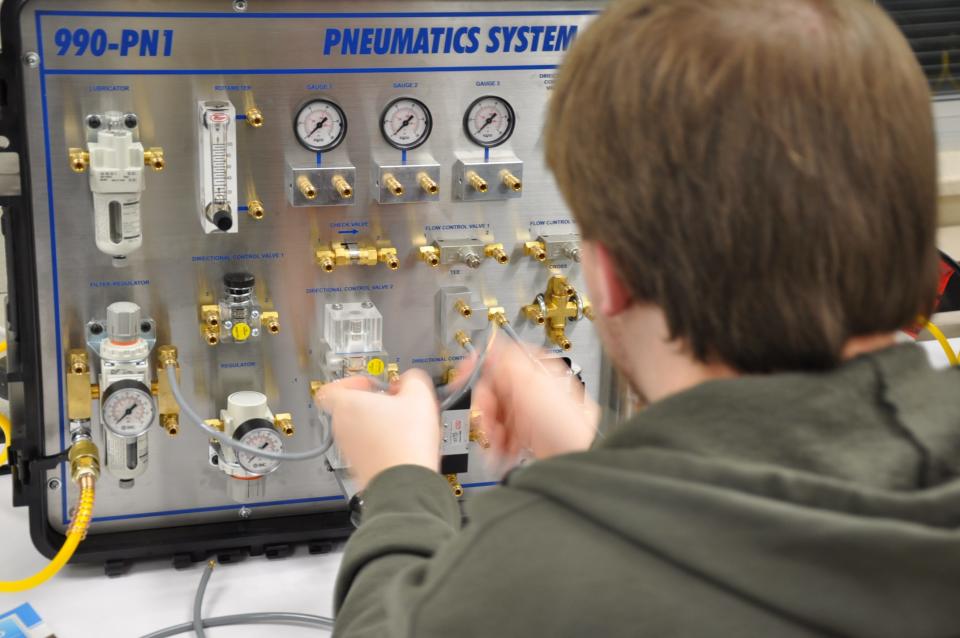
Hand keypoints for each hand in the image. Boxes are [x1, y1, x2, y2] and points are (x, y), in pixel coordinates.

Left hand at [315, 370, 439, 489]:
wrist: (405, 484)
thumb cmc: (405, 443)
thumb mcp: (419, 396)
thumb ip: (412, 379)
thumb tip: (411, 380)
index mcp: (347, 405)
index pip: (330, 388)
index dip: (351, 382)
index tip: (370, 385)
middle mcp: (341, 427)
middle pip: (350, 408)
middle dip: (373, 403)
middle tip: (395, 405)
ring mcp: (348, 450)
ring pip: (360, 429)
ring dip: (379, 424)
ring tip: (404, 426)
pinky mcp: (358, 467)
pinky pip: (367, 448)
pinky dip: (381, 444)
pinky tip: (404, 445)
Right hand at [461, 342, 598, 459]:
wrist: (573, 463)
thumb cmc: (565, 426)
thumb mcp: (534, 385)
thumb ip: (509, 362)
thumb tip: (490, 345)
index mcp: (538, 372)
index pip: (503, 357)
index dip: (482, 363)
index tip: (464, 372)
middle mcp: (534, 391)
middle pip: (494, 388)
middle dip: (485, 404)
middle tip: (486, 415)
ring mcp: (530, 415)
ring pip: (495, 412)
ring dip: (489, 425)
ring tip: (496, 438)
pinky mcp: (527, 437)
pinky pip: (501, 433)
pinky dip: (496, 441)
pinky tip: (502, 447)